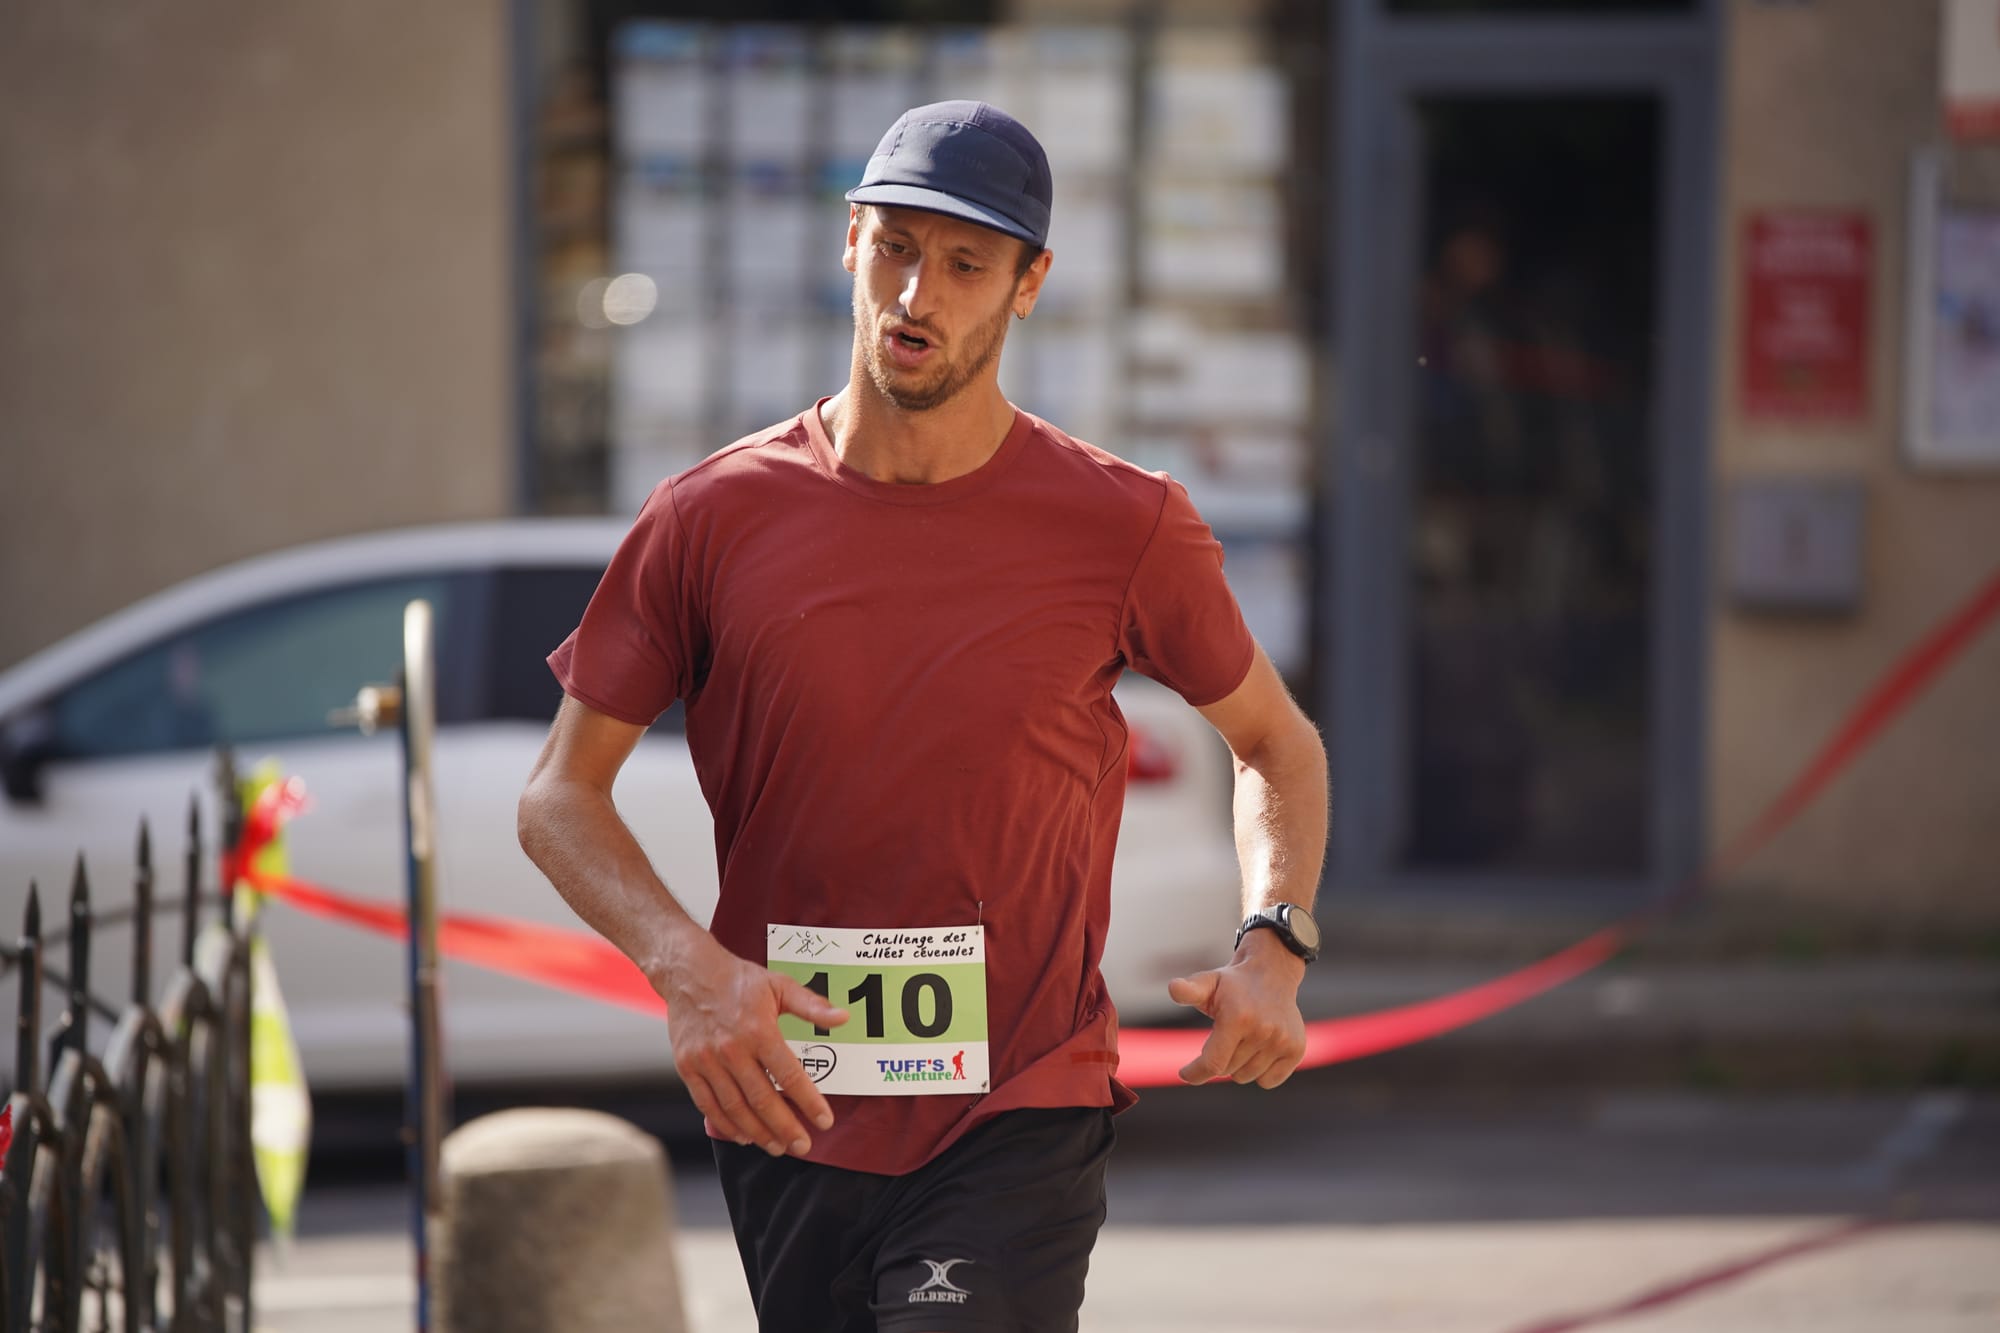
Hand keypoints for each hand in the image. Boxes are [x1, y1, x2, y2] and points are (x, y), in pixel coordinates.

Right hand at [654, 937, 848, 1155]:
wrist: (688, 973)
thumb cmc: (738, 980)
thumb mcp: (780, 984)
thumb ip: (812, 1006)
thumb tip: (843, 1018)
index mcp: (758, 1030)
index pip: (789, 1075)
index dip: (809, 1102)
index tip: (825, 1120)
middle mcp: (731, 1049)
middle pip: (763, 1099)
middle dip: (786, 1128)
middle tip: (803, 1146)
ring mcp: (707, 1061)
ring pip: (736, 1108)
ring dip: (759, 1132)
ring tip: (777, 1147)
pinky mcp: (688, 1067)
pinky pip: (708, 1104)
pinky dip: (727, 1125)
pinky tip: (744, 1136)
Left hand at [1167, 932, 1307, 1088]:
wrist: (1271, 973)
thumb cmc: (1232, 985)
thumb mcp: (1206, 982)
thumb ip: (1188, 990)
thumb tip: (1173, 988)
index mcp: (1238, 1018)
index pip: (1213, 1063)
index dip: (1195, 1073)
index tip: (1184, 1073)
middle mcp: (1263, 1030)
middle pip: (1228, 1070)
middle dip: (1220, 1058)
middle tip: (1225, 1036)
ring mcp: (1282, 1041)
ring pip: (1247, 1077)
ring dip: (1239, 1065)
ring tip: (1243, 1039)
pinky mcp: (1296, 1049)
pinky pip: (1268, 1081)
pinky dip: (1260, 1073)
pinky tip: (1259, 1050)